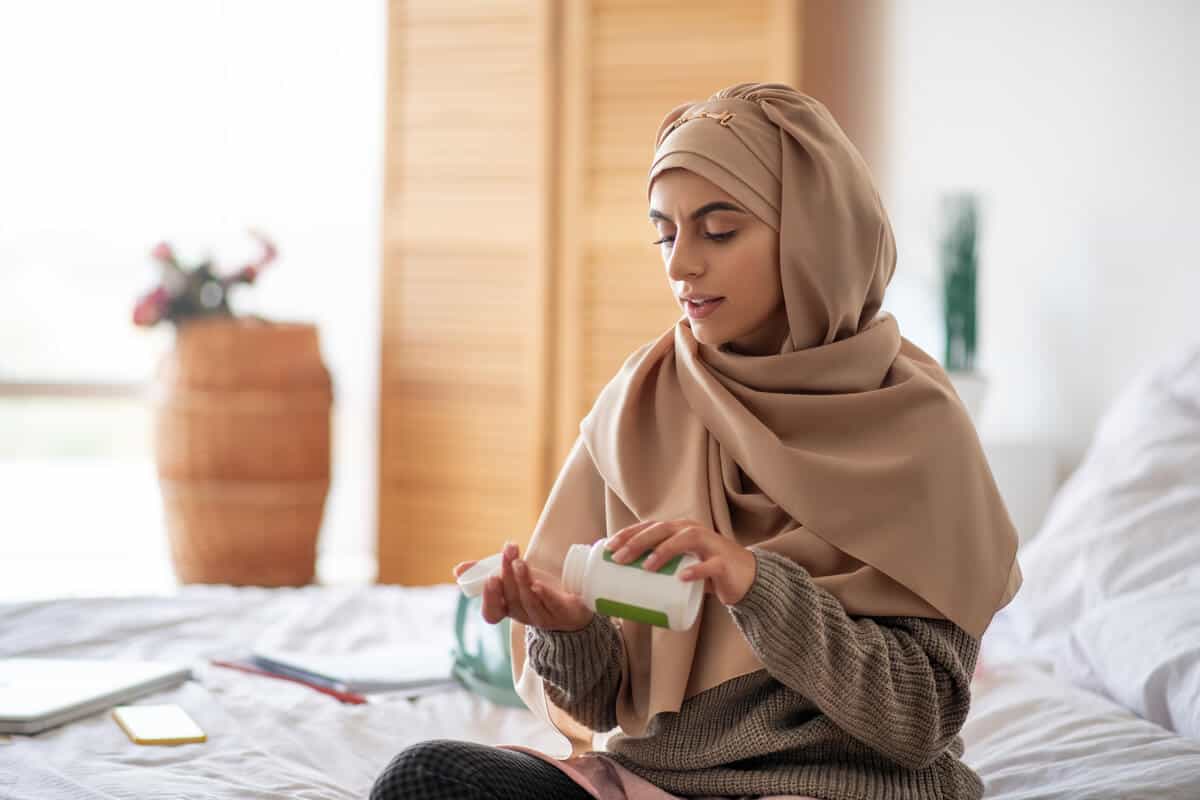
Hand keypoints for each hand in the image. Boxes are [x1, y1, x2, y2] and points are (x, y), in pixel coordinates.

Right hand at [452, 542, 594, 631]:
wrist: (575, 606)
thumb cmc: (538, 589)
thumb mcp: (511, 578)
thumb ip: (484, 572)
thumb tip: (457, 570)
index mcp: (509, 609)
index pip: (492, 613)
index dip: (489, 599)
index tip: (489, 579)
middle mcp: (524, 615)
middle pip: (511, 598)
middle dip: (507, 574)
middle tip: (507, 553)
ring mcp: (545, 616)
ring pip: (529, 601)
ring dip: (523, 580)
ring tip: (520, 561)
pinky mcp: (566, 613)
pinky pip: (553, 607)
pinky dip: (545, 596)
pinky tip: (538, 585)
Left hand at [604, 519, 756, 605]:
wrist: (745, 579)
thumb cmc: (705, 571)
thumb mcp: (679, 566)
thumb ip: (658, 571)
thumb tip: (623, 587)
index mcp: (679, 530)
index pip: (650, 526)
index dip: (628, 533)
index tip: (608, 546)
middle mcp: (693, 531)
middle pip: (663, 529)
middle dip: (639, 541)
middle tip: (619, 558)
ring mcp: (711, 544)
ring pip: (687, 539)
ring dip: (665, 550)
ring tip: (647, 566)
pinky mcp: (724, 563)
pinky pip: (711, 565)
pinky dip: (697, 570)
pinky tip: (683, 577)